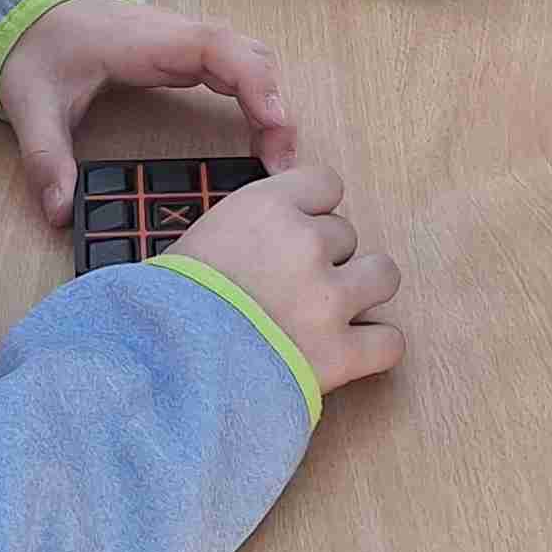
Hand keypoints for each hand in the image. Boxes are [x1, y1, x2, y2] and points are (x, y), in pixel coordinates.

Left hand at [0, 0, 297, 224]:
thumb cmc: (38, 48)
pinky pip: (237, 68)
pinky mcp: (187, 53)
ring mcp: (186, 41)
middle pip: (250, 57)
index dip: (254, 82)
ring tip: (274, 158)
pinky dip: (257, 97)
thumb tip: (60, 212)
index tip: (273, 124)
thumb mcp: (32, 104)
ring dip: (271, 103)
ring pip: (251, 60)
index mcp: (148, 42)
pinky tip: (258, 135)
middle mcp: (178, 34)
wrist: (32, 10)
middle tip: (279, 165)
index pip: (219, 49)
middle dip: (274, 107)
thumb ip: (46, 158)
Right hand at [171, 165, 402, 395]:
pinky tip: (350, 352)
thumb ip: (247, 229)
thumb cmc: (166, 308)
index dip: (313, 210)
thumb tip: (270, 238)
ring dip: (362, 290)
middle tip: (292, 286)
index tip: (298, 231)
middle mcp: (304, 244)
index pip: (325, 184)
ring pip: (383, 275)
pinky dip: (374, 348)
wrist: (162, 367)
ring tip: (331, 312)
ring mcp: (327, 299)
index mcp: (266, 207)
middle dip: (325, 258)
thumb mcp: (198, 241)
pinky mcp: (340, 355)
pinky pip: (389, 341)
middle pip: (346, 234)